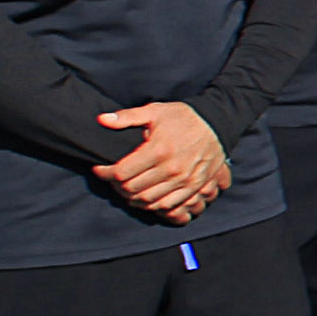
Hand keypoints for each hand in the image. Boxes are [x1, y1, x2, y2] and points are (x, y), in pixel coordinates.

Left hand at [93, 102, 228, 222]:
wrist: (217, 125)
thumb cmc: (183, 117)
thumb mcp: (155, 111)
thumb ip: (127, 116)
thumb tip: (101, 120)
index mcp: (158, 150)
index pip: (121, 172)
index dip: (104, 173)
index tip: (99, 169)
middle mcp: (171, 168)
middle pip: (132, 188)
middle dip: (115, 185)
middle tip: (112, 178)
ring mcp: (184, 180)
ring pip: (147, 199)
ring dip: (131, 197)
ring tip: (125, 188)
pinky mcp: (193, 186)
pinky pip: (167, 204)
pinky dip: (151, 205)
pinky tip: (144, 196)